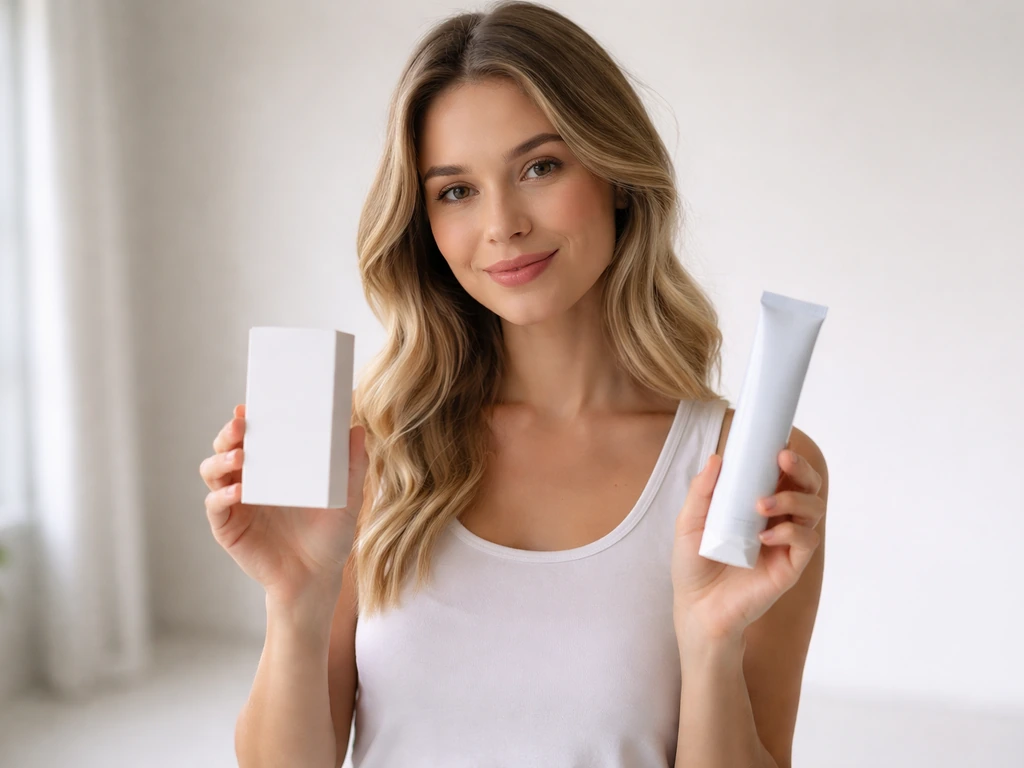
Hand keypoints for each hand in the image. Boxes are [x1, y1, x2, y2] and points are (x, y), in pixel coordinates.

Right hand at [199, 404, 369, 603]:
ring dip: (220, 460)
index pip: (252, 437)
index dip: (245, 421)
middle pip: (225, 448)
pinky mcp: (228, 528)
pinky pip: (215, 507)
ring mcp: (235, 504)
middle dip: (228, 434)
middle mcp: (249, 482)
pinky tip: (238, 493)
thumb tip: (357, 429)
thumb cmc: (329, 537)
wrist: (316, 579)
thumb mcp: (347, 498)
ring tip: (239, 457)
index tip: (249, 407)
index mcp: (273, 469)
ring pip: (212, 472)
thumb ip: (352, 465)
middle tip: (240, 426)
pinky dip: (221, 496)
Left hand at [671, 445, 824, 641]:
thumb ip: (702, 491)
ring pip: (813, 509)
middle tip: (783, 460)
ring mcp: (787, 543)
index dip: (787, 457)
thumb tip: (716, 458)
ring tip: (762, 505)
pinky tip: (765, 536)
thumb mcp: (689, 522)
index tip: (778, 442)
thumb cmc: (694, 564)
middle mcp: (778, 519)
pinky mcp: (791, 566)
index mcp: (757, 504)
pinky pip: (806, 542)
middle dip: (801, 469)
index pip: (782, 474)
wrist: (696, 607)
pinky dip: (790, 533)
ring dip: (793, 499)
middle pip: (808, 486)